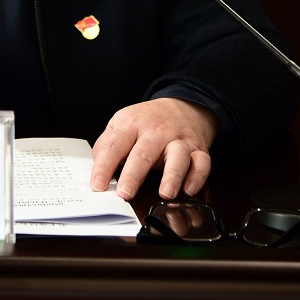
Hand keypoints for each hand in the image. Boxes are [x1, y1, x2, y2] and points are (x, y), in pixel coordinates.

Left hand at [89, 98, 218, 200]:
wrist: (181, 106)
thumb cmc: (146, 122)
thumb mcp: (121, 124)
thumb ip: (107, 145)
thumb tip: (97, 168)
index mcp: (131, 124)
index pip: (114, 145)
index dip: (104, 166)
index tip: (97, 185)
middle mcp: (156, 131)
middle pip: (144, 152)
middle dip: (134, 174)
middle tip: (124, 194)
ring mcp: (178, 139)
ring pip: (178, 155)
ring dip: (173, 175)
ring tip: (166, 193)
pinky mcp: (198, 149)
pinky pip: (202, 162)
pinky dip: (197, 177)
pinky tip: (189, 189)